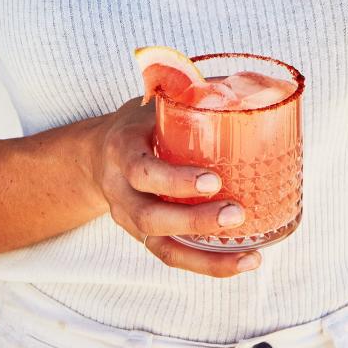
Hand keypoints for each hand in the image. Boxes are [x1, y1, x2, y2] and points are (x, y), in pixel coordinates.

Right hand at [89, 97, 261, 277]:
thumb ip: (189, 95)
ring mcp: (130, 220)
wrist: (97, 156)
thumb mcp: (153, 104)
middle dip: (194, 220)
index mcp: (122, 151)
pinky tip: (244, 262)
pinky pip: (173, 257)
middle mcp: (120, 192)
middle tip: (237, 213)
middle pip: (151, 217)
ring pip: (163, 248)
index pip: (142, 170)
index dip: (174, 179)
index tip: (213, 178)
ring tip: (250, 256)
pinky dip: (208, 266)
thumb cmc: (138, 125)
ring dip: (207, 258)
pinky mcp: (145, 239)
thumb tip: (244, 82)